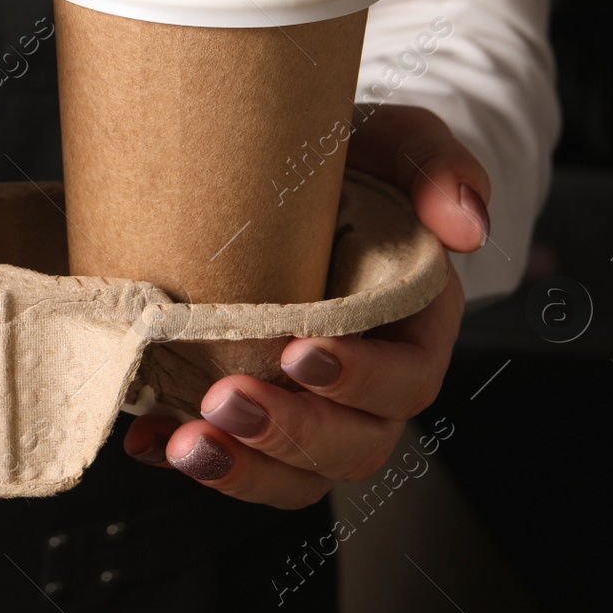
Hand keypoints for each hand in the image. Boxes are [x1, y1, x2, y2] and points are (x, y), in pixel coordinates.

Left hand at [123, 104, 481, 507]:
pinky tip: (146, 442)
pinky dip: (187, 457)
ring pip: (295, 472)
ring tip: (185, 443)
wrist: (278, 162)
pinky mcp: (252, 407)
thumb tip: (467, 226)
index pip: (405, 380)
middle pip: (352, 445)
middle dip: (290, 432)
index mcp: (415, 327)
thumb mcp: (396, 141)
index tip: (299, 353)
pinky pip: (234, 459)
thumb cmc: (351, 159)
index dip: (358, 379)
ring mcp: (309, 405)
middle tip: (225, 399)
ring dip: (241, 469)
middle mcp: (368, 381)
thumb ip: (438, 167)